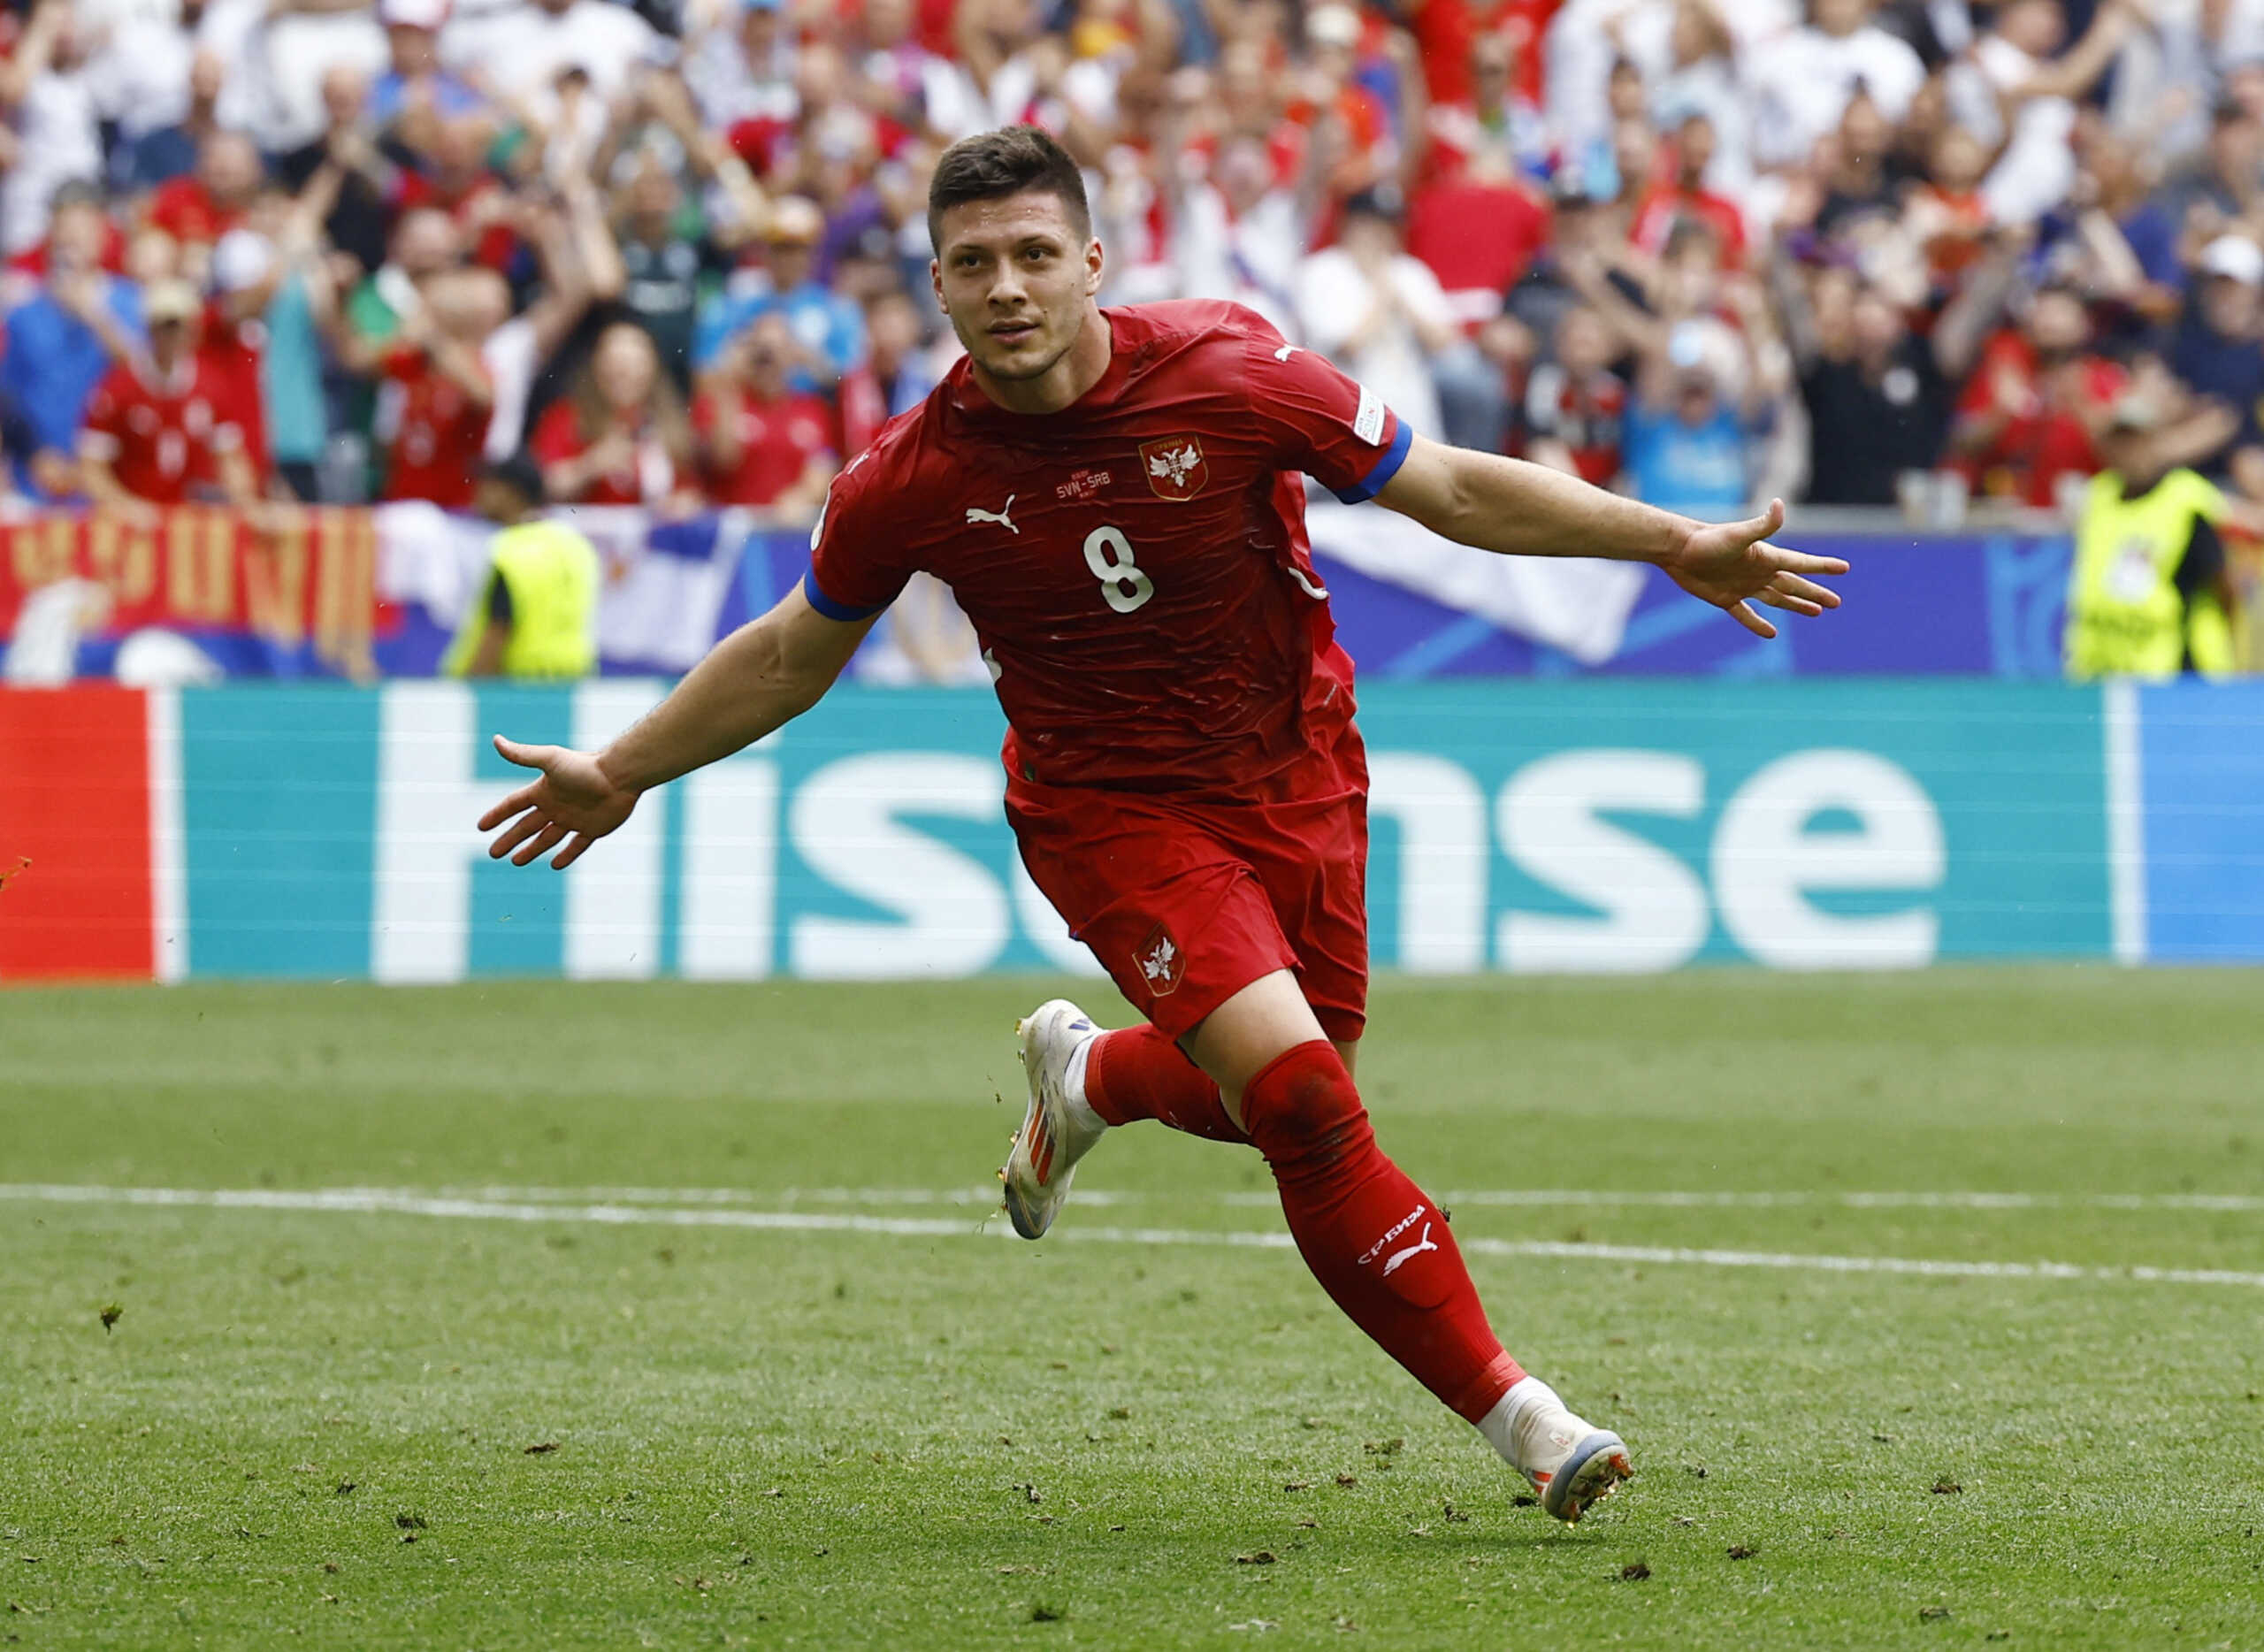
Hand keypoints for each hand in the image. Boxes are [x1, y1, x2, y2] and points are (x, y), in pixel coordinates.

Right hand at [478, 738, 640, 868]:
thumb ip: (522, 755)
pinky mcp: (593, 829)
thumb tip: (495, 740)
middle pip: (527, 826)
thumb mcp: (550, 759)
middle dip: (510, 839)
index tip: (481, 827)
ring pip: (547, 838)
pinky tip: (555, 864)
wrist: (621, 776)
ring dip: (531, 850)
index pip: (514, 805)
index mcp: (544, 790)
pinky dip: (567, 855)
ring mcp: (574, 818)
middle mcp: (556, 805)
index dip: (497, 815)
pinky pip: (576, 845)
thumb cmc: (585, 766)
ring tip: (516, 862)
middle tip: (493, 854)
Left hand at [1663, 500, 1847, 638]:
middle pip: (1794, 585)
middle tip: (1836, 603)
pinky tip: (1771, 633)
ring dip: (1796, 606)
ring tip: (1816, 612)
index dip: (1822, 566)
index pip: (1801, 563)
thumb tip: (1780, 504)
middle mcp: (1759, 572)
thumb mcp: (1738, 534)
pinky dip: (1758, 624)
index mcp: (1766, 558)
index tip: (1844, 568)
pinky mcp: (1725, 598)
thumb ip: (1762, 525)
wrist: (1677, 549)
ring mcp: (1743, 586)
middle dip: (1815, 593)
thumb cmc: (1708, 540)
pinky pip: (1746, 614)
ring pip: (1777, 599)